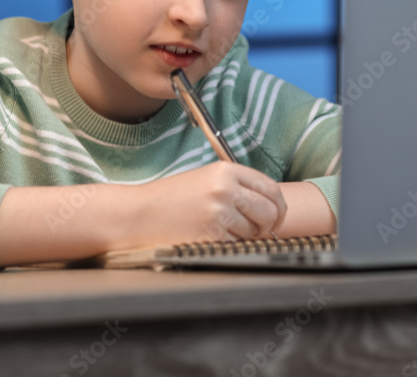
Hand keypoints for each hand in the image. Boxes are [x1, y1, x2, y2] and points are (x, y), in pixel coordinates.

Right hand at [122, 161, 286, 247]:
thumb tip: (268, 207)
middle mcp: (225, 188)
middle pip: (270, 211)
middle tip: (257, 231)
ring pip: (254, 231)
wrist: (139, 214)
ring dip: (243, 237)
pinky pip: (236, 244)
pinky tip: (209, 237)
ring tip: (218, 230)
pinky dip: (228, 245)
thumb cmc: (169, 199)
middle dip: (268, 225)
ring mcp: (219, 210)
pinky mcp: (212, 232)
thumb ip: (236, 187)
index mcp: (225, 170)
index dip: (278, 206)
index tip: (276, 217)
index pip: (270, 187)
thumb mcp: (204, 180)